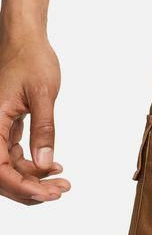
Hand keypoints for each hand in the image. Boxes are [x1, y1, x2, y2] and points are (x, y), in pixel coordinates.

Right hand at [0, 24, 70, 204]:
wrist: (27, 41)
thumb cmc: (32, 61)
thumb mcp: (43, 95)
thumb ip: (44, 130)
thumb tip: (45, 163)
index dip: (22, 186)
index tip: (49, 193)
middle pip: (1, 174)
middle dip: (30, 188)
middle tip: (61, 190)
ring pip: (8, 168)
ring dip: (33, 179)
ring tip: (63, 181)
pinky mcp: (5, 128)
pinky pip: (13, 156)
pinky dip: (32, 166)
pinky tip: (54, 166)